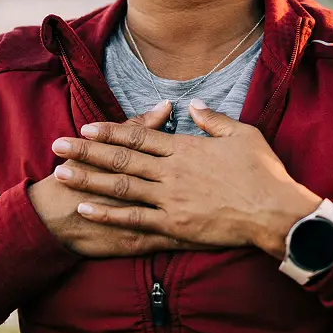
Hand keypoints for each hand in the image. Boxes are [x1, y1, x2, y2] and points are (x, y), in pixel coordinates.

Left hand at [51, 99, 321, 258]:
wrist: (275, 211)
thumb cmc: (263, 172)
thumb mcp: (243, 134)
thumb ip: (213, 120)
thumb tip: (193, 106)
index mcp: (186, 148)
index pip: (140, 136)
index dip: (111, 131)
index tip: (87, 127)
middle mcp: (171, 171)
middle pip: (121, 158)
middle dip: (86, 151)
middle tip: (57, 146)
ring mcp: (170, 199)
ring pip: (121, 186)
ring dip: (89, 179)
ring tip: (61, 174)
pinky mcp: (174, 226)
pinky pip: (134, 219)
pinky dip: (108, 214)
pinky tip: (86, 209)